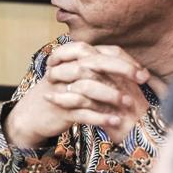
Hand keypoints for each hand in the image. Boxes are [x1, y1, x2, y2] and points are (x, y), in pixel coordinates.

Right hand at [6, 42, 167, 146]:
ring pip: (87, 87)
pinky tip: (114, 121)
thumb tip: (129, 66)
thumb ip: (95, 67)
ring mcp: (60, 90)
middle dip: (121, 69)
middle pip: (94, 63)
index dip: (123, 59)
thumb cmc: (59, 94)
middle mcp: (64, 70)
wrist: (30, 115)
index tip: (142, 72)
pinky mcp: (59, 110)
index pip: (100, 51)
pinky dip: (99, 117)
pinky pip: (81, 112)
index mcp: (70, 59)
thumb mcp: (73, 75)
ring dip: (110, 94)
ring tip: (128, 103)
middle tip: (141, 79)